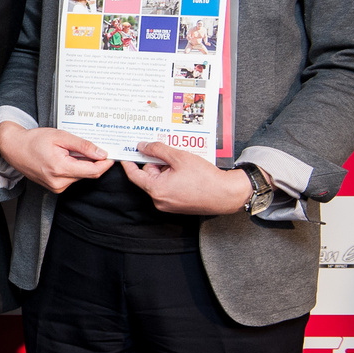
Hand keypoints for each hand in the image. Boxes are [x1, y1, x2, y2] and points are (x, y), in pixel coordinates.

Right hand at [0, 120, 114, 192]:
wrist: (15, 149)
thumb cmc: (34, 140)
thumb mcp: (60, 136)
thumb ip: (82, 145)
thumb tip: (101, 153)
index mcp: (61, 168)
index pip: (93, 171)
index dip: (105, 164)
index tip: (112, 155)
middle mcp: (59, 182)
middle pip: (88, 174)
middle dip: (93, 162)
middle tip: (91, 147)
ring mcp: (56, 187)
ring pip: (80, 176)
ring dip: (82, 164)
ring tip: (70, 151)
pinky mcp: (55, 188)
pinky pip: (72, 178)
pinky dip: (74, 168)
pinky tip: (64, 158)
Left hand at [122, 142, 254, 214]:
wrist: (227, 195)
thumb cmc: (205, 178)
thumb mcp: (179, 157)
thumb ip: (158, 150)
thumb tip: (142, 146)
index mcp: (156, 189)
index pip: (134, 175)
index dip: (129, 162)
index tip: (126, 153)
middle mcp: (159, 200)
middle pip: (149, 176)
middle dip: (157, 163)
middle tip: (170, 153)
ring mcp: (168, 205)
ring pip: (160, 181)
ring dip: (167, 170)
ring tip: (183, 163)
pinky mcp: (177, 206)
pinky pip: (169, 188)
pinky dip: (173, 178)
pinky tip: (187, 171)